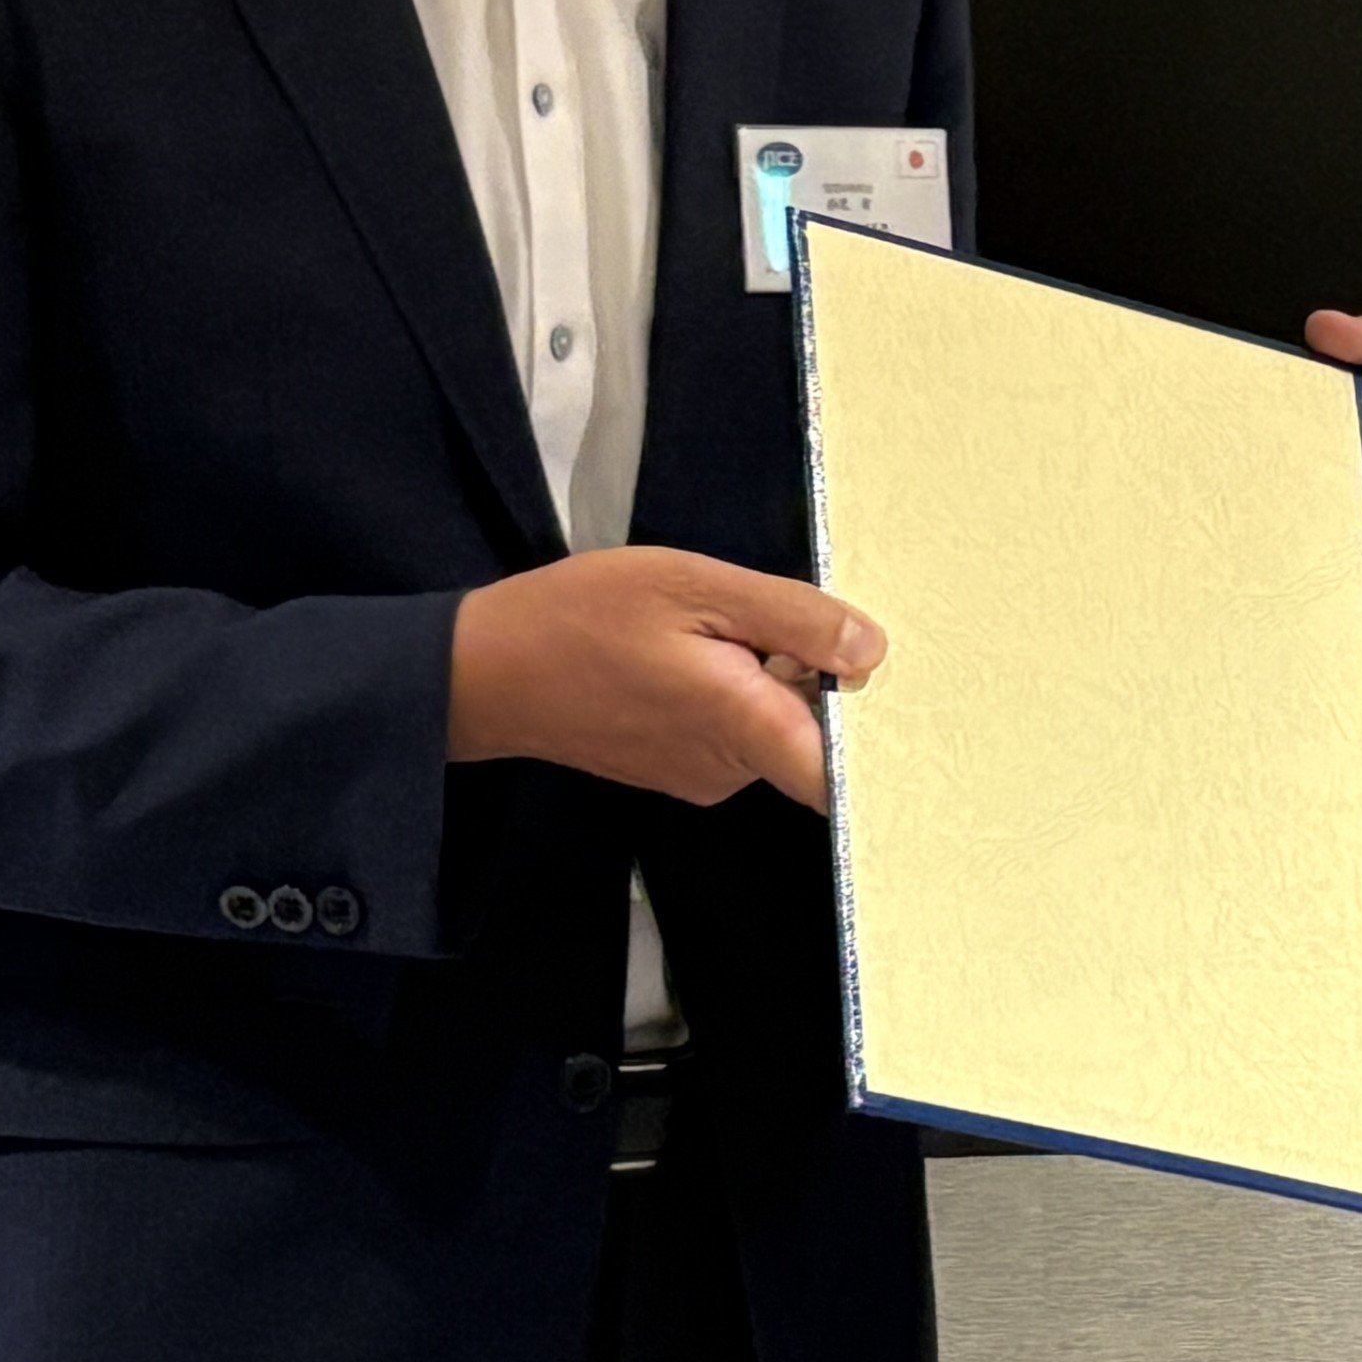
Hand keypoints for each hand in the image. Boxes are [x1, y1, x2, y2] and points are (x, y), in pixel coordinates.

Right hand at [448, 548, 883, 811]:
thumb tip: (871, 651)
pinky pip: (734, 730)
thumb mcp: (695, 586)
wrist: (486, 670)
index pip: (843, 773)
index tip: (875, 679)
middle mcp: (731, 769)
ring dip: (767, 676)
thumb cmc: (584, 616)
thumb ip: (790, 619)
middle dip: (811, 674)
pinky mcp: (677, 769)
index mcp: (745, 726)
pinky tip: (690, 651)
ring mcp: (702, 775)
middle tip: (768, 616)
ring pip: (773, 726)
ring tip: (714, 626)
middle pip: (814, 732)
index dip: (874, 730)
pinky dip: (732, 690)